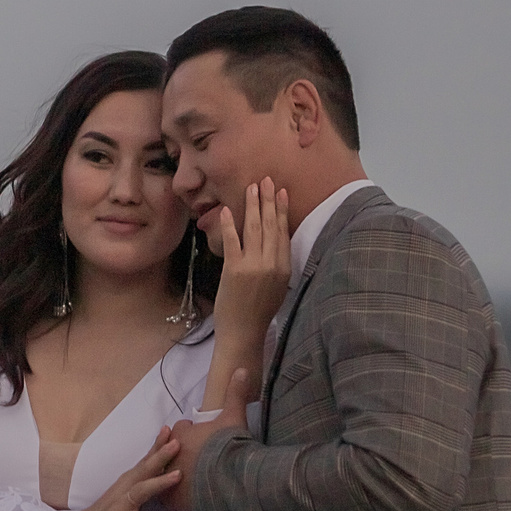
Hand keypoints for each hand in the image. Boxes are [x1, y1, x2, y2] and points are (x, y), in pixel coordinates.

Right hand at [33, 432, 180, 510]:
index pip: (143, 461)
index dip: (156, 445)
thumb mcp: (121, 496)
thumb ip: (139, 485)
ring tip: (179, 475)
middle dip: (161, 455)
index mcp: (125, 482)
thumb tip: (163, 474)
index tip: (170, 429)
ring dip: (159, 482)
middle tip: (178, 442)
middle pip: (143, 470)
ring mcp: (120, 507)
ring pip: (141, 491)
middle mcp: (122, 490)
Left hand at [165, 367, 253, 510]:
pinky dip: (176, 499)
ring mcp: (170, 478)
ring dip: (175, 477)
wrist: (230, 477)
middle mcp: (170, 455)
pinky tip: (184, 501)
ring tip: (187, 482)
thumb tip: (242, 369)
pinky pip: (170, 499)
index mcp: (180, 434)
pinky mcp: (174, 498)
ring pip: (168, 476)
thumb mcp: (233, 415)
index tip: (200, 435)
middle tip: (194, 461)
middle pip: (169, 454)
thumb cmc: (230, 445)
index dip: (189, 432)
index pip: (179, 430)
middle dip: (179, 455)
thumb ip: (235, 392)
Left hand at [207, 177, 291, 347]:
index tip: (281, 192)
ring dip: (252, 206)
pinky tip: (226, 211)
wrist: (244, 330)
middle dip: (267, 200)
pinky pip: (232, 242)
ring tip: (251, 188)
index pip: (284, 231)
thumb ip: (278, 262)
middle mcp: (272, 263)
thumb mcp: (278, 285)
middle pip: (270, 225)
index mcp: (285, 266)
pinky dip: (228, 225)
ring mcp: (253, 265)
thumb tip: (276, 239)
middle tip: (265, 180)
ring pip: (253, 229)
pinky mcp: (234, 270)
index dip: (282, 210)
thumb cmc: (260, 310)